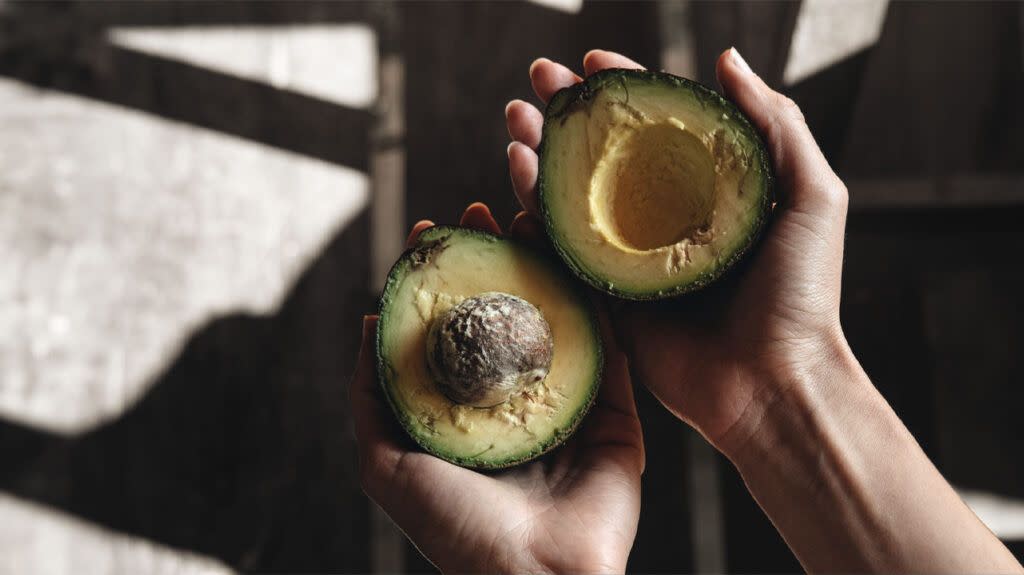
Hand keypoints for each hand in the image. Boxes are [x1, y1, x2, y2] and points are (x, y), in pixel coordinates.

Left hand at [350, 204, 644, 573]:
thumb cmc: (453, 527)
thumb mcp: (384, 462)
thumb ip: (371, 396)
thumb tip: (368, 322)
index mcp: (469, 412)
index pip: (454, 327)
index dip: (442, 277)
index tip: (431, 233)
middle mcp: (517, 401)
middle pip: (507, 310)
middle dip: (494, 256)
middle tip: (483, 211)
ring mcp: (568, 402)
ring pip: (558, 314)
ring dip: (544, 262)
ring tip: (528, 213)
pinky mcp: (613, 410)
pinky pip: (606, 342)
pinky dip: (592, 294)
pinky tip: (575, 252)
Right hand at [505, 48, 849, 456]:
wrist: (773, 382)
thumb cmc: (802, 294)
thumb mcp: (812, 197)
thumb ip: (776, 125)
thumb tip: (727, 60)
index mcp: (710, 189)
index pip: (658, 124)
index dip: (624, 88)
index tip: (593, 61)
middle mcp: (664, 217)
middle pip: (605, 151)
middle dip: (568, 112)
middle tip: (540, 78)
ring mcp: (630, 256)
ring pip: (573, 192)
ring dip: (540, 149)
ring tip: (517, 116)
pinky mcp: (604, 294)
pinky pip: (560, 245)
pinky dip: (533, 206)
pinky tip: (517, 169)